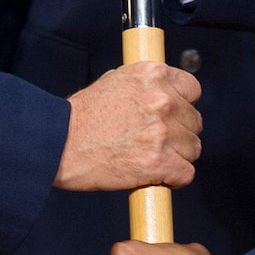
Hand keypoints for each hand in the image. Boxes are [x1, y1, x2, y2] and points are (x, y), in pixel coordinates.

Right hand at [55, 62, 202, 191]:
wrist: (59, 143)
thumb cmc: (81, 116)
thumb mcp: (115, 81)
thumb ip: (145, 85)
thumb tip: (163, 91)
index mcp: (154, 75)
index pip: (193, 89)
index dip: (184, 105)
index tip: (175, 115)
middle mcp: (163, 100)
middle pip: (194, 122)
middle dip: (180, 133)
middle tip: (159, 141)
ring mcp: (162, 132)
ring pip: (193, 148)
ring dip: (178, 156)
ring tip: (154, 158)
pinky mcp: (159, 162)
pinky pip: (186, 174)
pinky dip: (174, 179)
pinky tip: (158, 176)